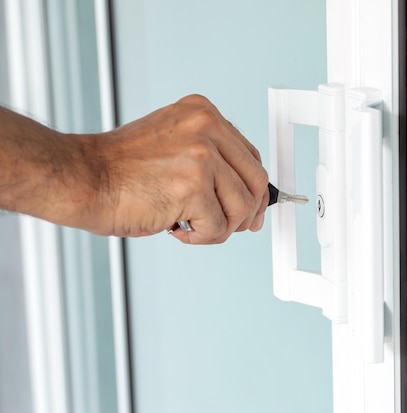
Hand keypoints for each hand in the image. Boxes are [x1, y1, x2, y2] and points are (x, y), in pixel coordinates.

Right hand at [93, 94, 268, 243]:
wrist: (82, 179)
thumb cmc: (121, 170)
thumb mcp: (174, 146)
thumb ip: (211, 158)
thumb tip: (245, 193)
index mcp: (204, 113)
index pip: (250, 155)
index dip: (253, 189)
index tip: (250, 210)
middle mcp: (207, 127)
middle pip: (256, 180)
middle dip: (247, 212)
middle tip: (229, 227)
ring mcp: (202, 155)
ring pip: (242, 207)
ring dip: (220, 228)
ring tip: (192, 227)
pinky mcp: (193, 186)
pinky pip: (219, 226)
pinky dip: (201, 238)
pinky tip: (177, 229)